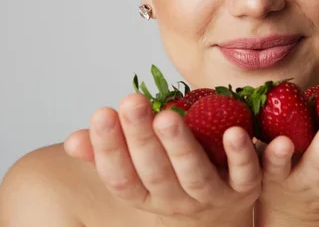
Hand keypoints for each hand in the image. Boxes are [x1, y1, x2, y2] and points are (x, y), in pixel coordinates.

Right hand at [64, 93, 259, 226]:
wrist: (223, 216)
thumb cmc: (174, 179)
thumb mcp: (140, 169)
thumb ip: (109, 152)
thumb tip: (73, 140)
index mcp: (147, 194)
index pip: (121, 177)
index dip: (108, 148)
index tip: (101, 112)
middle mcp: (176, 201)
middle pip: (156, 172)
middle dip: (141, 138)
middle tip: (132, 103)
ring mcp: (211, 196)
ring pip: (195, 174)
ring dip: (181, 145)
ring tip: (168, 116)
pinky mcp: (244, 188)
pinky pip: (245, 172)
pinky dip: (242, 153)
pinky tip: (236, 130)